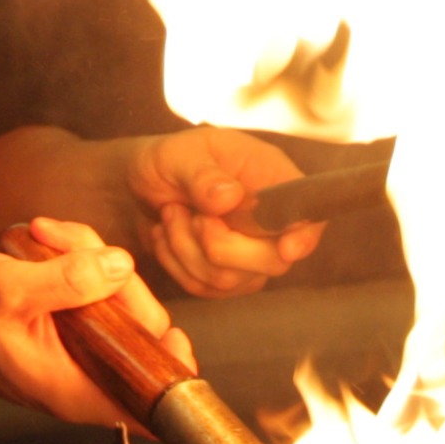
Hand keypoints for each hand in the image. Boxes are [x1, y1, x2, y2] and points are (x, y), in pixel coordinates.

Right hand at [0, 216, 193, 424]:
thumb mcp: (8, 289)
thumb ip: (66, 281)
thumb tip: (121, 267)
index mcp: (70, 386)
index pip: (146, 405)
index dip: (175, 376)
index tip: (176, 334)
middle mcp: (80, 374)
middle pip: (141, 331)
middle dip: (116, 277)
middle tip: (73, 246)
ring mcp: (75, 349)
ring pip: (118, 303)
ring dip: (91, 259)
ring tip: (45, 239)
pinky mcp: (68, 327)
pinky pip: (94, 293)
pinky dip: (77, 262)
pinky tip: (46, 245)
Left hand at [127, 127, 324, 298]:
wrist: (138, 185)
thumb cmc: (167, 160)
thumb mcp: (179, 155)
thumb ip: (203, 175)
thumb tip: (231, 197)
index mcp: (272, 178)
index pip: (306, 213)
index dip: (304, 235)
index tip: (286, 248)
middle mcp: (269, 219)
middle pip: (272, 260)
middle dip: (221, 246)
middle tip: (190, 217)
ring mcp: (250, 253)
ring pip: (232, 279)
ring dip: (188, 250)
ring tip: (170, 215)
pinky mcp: (225, 275)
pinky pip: (207, 288)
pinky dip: (177, 264)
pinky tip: (164, 234)